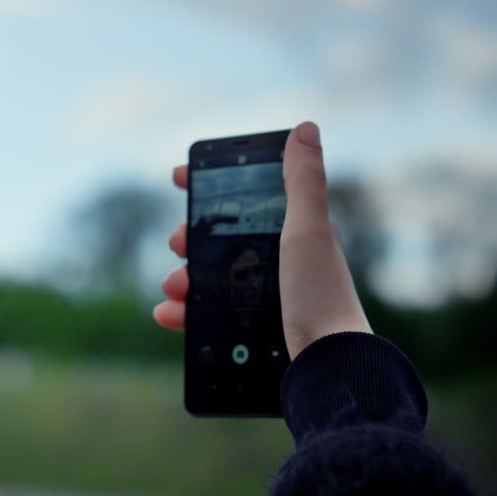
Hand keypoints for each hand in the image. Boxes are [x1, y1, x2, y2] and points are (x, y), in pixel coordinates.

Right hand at [152, 121, 371, 358]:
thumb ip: (304, 182)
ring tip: (175, 287)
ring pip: (211, 277)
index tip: (179, 178)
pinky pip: (209, 316)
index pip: (249, 197)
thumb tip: (305, 129)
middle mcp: (281, 263)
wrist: (327, 366)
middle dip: (191, 237)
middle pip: (222, 239)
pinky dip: (185, 312)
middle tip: (178, 242)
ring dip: (184, 277)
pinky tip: (169, 314)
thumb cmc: (321, 295)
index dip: (213, 185)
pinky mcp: (253, 332)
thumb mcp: (310, 231)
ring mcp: (266, 298)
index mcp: (295, 234)